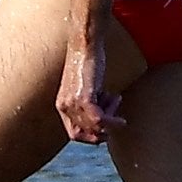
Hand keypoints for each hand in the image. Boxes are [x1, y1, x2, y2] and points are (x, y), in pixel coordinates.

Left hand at [56, 31, 121, 147]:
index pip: (74, 134)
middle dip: (103, 129)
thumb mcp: (84, 88)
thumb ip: (87, 105)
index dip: (92, 136)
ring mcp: (73, 103)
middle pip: (86, 134)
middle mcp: (64, 106)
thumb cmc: (87, 63)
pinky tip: (119, 111)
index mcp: (62, 105)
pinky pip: (99, 120)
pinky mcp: (84, 97)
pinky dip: (112, 120)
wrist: (85, 44)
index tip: (106, 129)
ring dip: (111, 119)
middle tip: (114, 113)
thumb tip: (101, 123)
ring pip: (95, 127)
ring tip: (115, 98)